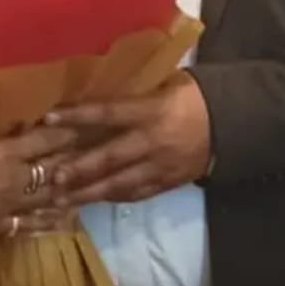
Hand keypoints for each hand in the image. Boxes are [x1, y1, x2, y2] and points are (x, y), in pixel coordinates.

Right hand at [0, 125, 75, 243]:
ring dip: (67, 190)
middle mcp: (13, 182)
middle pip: (54, 169)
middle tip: (92, 150)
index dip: (65, 130)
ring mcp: (7, 208)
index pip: (45, 140)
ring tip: (86, 183)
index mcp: (2, 155)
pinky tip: (62, 218)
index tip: (82, 122)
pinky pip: (29, 224)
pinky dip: (48, 220)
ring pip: (48, 199)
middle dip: (73, 159)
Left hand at [46, 73, 211, 205]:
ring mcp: (160, 166)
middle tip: (50, 177)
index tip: (49, 117)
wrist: (235, 125)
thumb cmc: (196, 97)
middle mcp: (153, 141)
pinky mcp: (168, 183)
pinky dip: (113, 198)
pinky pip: (136, 194)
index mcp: (152, 111)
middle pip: (110, 157)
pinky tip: (92, 200)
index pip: (108, 113)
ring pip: (119, 184)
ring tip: (61, 200)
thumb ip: (136, 93)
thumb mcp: (168, 84)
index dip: (78, 116)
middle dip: (79, 169)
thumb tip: (99, 89)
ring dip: (88, 193)